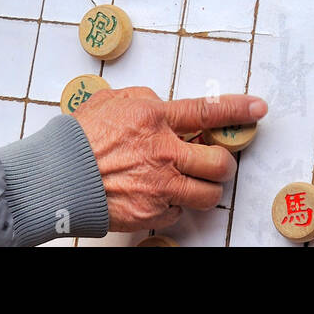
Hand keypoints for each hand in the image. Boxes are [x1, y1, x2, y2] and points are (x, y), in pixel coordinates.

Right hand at [74, 87, 267, 230]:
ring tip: (192, 184)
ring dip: (206, 189)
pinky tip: (157, 197)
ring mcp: (159, 186)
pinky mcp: (150, 213)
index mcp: (154, 118)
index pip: (207, 111)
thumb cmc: (77, 139)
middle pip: (219, 162)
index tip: (258, 109)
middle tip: (215, 162)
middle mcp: (163, 152)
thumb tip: (161, 103)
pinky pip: (177, 214)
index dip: (238, 109)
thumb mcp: (109, 100)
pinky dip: (172, 208)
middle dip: (224, 163)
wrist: (55, 176)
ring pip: (208, 195)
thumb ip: (141, 98)